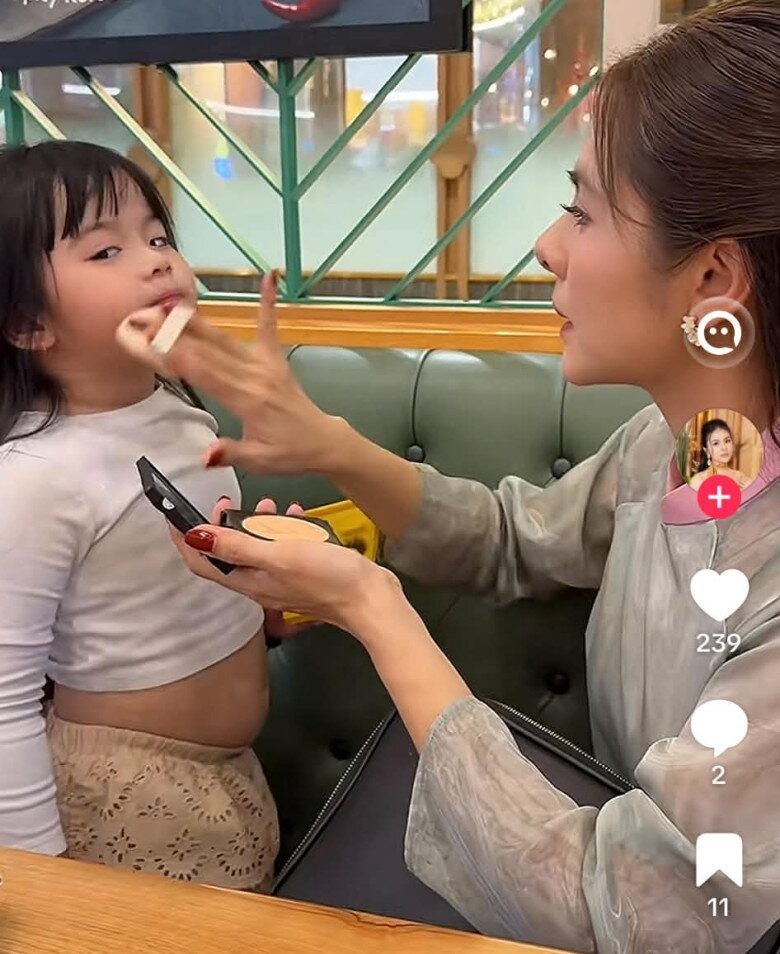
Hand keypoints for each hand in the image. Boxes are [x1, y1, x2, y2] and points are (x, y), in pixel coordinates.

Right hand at [116, 272, 344, 475]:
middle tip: (140, 316)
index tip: (141, 339)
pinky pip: (269, 326)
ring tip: (168, 303)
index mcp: (245, 399)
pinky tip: (269, 275)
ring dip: (195, 321)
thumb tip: (205, 456)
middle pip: (205, 350)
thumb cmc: (288, 453)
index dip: (169, 354)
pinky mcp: (275, 359)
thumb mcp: (257, 461)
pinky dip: (268, 301)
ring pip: (224, 338)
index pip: (200, 372)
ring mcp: (264, 363)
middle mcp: (252, 375)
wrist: (323, 443)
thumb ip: (229, 453)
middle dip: (170, 333)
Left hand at [170, 496, 402, 632]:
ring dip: (255, 525)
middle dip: (222, 527)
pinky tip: (297, 514)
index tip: (175, 516)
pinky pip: (282, 548)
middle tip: (228, 502)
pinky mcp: (302, 573)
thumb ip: (237, 546)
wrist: (371, 598)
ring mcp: (281, 580)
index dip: (184, 541)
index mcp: (248, 582)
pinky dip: (283, 530)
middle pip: (227, 555)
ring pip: (256, 549)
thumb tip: (194, 536)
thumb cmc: (327, 577)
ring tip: (268, 505)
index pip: (202, 563)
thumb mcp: (278, 555)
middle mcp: (260, 584)